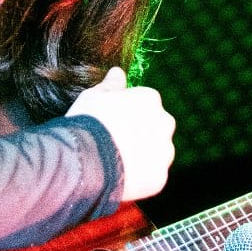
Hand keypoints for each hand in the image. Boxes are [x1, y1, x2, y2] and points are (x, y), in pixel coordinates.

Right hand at [66, 67, 175, 201]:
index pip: (145, 103)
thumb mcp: (94, 96)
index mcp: (150, 99)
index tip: (112, 122)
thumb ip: (111, 85)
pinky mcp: (159, 177)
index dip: (127, 114)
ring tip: (117, 162)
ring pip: (157, 153)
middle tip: (116, 142)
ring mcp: (164, 151)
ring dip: (143, 156)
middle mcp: (164, 123)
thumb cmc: (89, 122)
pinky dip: (140, 178)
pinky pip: (151, 176)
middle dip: (141, 133)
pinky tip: (121, 176)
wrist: (87, 159)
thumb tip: (118, 72)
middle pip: (156, 127)